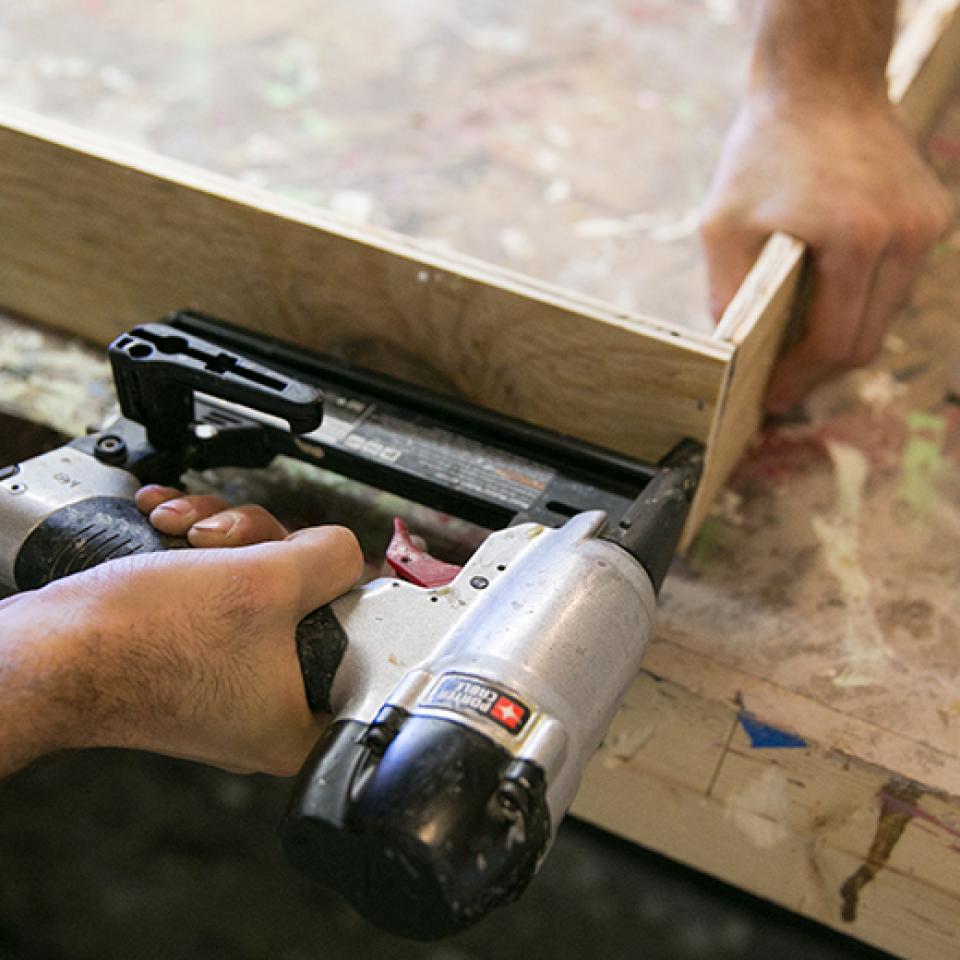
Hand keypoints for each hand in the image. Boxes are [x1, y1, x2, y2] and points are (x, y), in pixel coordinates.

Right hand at [0, 488, 361, 777]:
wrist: (47, 647)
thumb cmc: (141, 639)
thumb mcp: (269, 581)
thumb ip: (332, 560)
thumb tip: (346, 551)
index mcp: (299, 722)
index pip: (359, 647)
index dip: (340, 590)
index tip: (317, 566)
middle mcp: (264, 711)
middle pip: (305, 602)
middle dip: (265, 548)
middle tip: (230, 540)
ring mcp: (223, 683)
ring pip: (257, 585)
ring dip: (224, 538)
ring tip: (186, 530)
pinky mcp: (189, 657)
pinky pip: (217, 592)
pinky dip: (196, 554)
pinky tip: (167, 526)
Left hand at [700, 91, 953, 411]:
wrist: (822, 81)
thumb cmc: (764, 152)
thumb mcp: (723, 226)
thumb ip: (727, 294)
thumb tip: (730, 355)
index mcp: (857, 240)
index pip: (836, 343)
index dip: (801, 380)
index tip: (772, 397)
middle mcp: (904, 236)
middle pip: (866, 340)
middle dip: (819, 371)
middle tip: (782, 385)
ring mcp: (925, 225)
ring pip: (884, 315)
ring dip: (841, 337)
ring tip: (797, 348)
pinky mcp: (930, 215)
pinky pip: (895, 283)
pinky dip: (859, 302)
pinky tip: (825, 303)